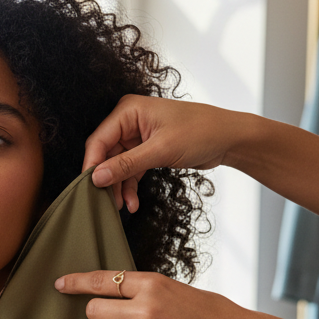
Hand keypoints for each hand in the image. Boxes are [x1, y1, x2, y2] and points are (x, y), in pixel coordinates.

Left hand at [54, 269, 260, 318]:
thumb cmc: (212, 314)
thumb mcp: (176, 289)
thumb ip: (144, 290)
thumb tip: (111, 291)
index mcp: (152, 284)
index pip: (101, 280)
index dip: (76, 282)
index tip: (61, 285)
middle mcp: (145, 310)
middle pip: (94, 310)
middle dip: (95, 314)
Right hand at [83, 96, 253, 212]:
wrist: (229, 138)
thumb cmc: (201, 132)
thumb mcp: (160, 150)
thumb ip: (126, 165)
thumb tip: (97, 177)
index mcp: (129, 111)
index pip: (99, 140)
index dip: (92, 165)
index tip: (89, 188)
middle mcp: (130, 121)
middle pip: (106, 155)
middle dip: (108, 180)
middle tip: (105, 202)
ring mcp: (138, 136)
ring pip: (118, 166)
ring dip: (120, 187)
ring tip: (123, 207)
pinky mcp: (147, 149)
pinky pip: (131, 170)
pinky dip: (131, 186)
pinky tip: (133, 202)